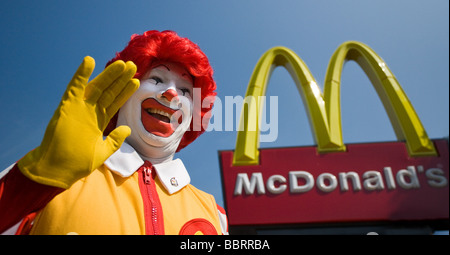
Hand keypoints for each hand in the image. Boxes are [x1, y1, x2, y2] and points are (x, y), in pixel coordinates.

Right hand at [18, 56, 139, 188]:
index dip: (125, 91)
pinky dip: (81, 74)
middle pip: (109, 92)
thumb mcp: (103, 152)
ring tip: (121, 64)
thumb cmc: (77, 163)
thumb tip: (127, 129)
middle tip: (132, 65)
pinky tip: (89, 61)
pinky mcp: (67, 107)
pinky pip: (75, 87)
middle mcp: (90, 112)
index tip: (136, 81)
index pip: (115, 102)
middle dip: (120, 79)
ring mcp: (79, 108)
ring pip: (97, 87)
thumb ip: (115, 140)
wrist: (58, 170)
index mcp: (99, 121)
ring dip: (108, 75)